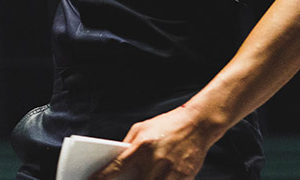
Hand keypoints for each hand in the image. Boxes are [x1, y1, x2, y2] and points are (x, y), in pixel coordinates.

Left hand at [89, 106, 215, 179]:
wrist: (197, 124)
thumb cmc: (166, 125)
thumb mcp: (141, 129)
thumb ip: (128, 146)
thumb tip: (114, 163)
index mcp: (142, 146)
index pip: (116, 167)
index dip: (102, 178)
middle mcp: (156, 161)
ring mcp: (171, 172)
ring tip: (140, 179)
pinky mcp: (185, 178)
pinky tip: (156, 179)